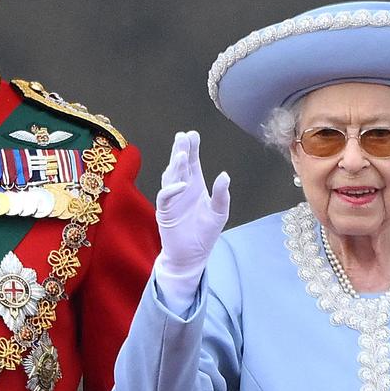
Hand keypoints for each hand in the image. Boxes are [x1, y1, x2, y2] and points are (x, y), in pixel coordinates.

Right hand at [155, 131, 229, 309]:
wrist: (192, 256)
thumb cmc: (205, 234)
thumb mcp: (219, 213)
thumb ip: (222, 195)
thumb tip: (224, 175)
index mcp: (195, 186)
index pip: (192, 163)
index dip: (192, 149)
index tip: (192, 134)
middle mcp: (182, 189)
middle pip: (179, 166)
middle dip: (180, 151)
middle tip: (183, 136)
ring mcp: (172, 200)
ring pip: (170, 178)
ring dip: (174, 167)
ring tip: (180, 154)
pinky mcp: (165, 212)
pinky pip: (165, 197)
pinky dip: (172, 190)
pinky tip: (182, 184)